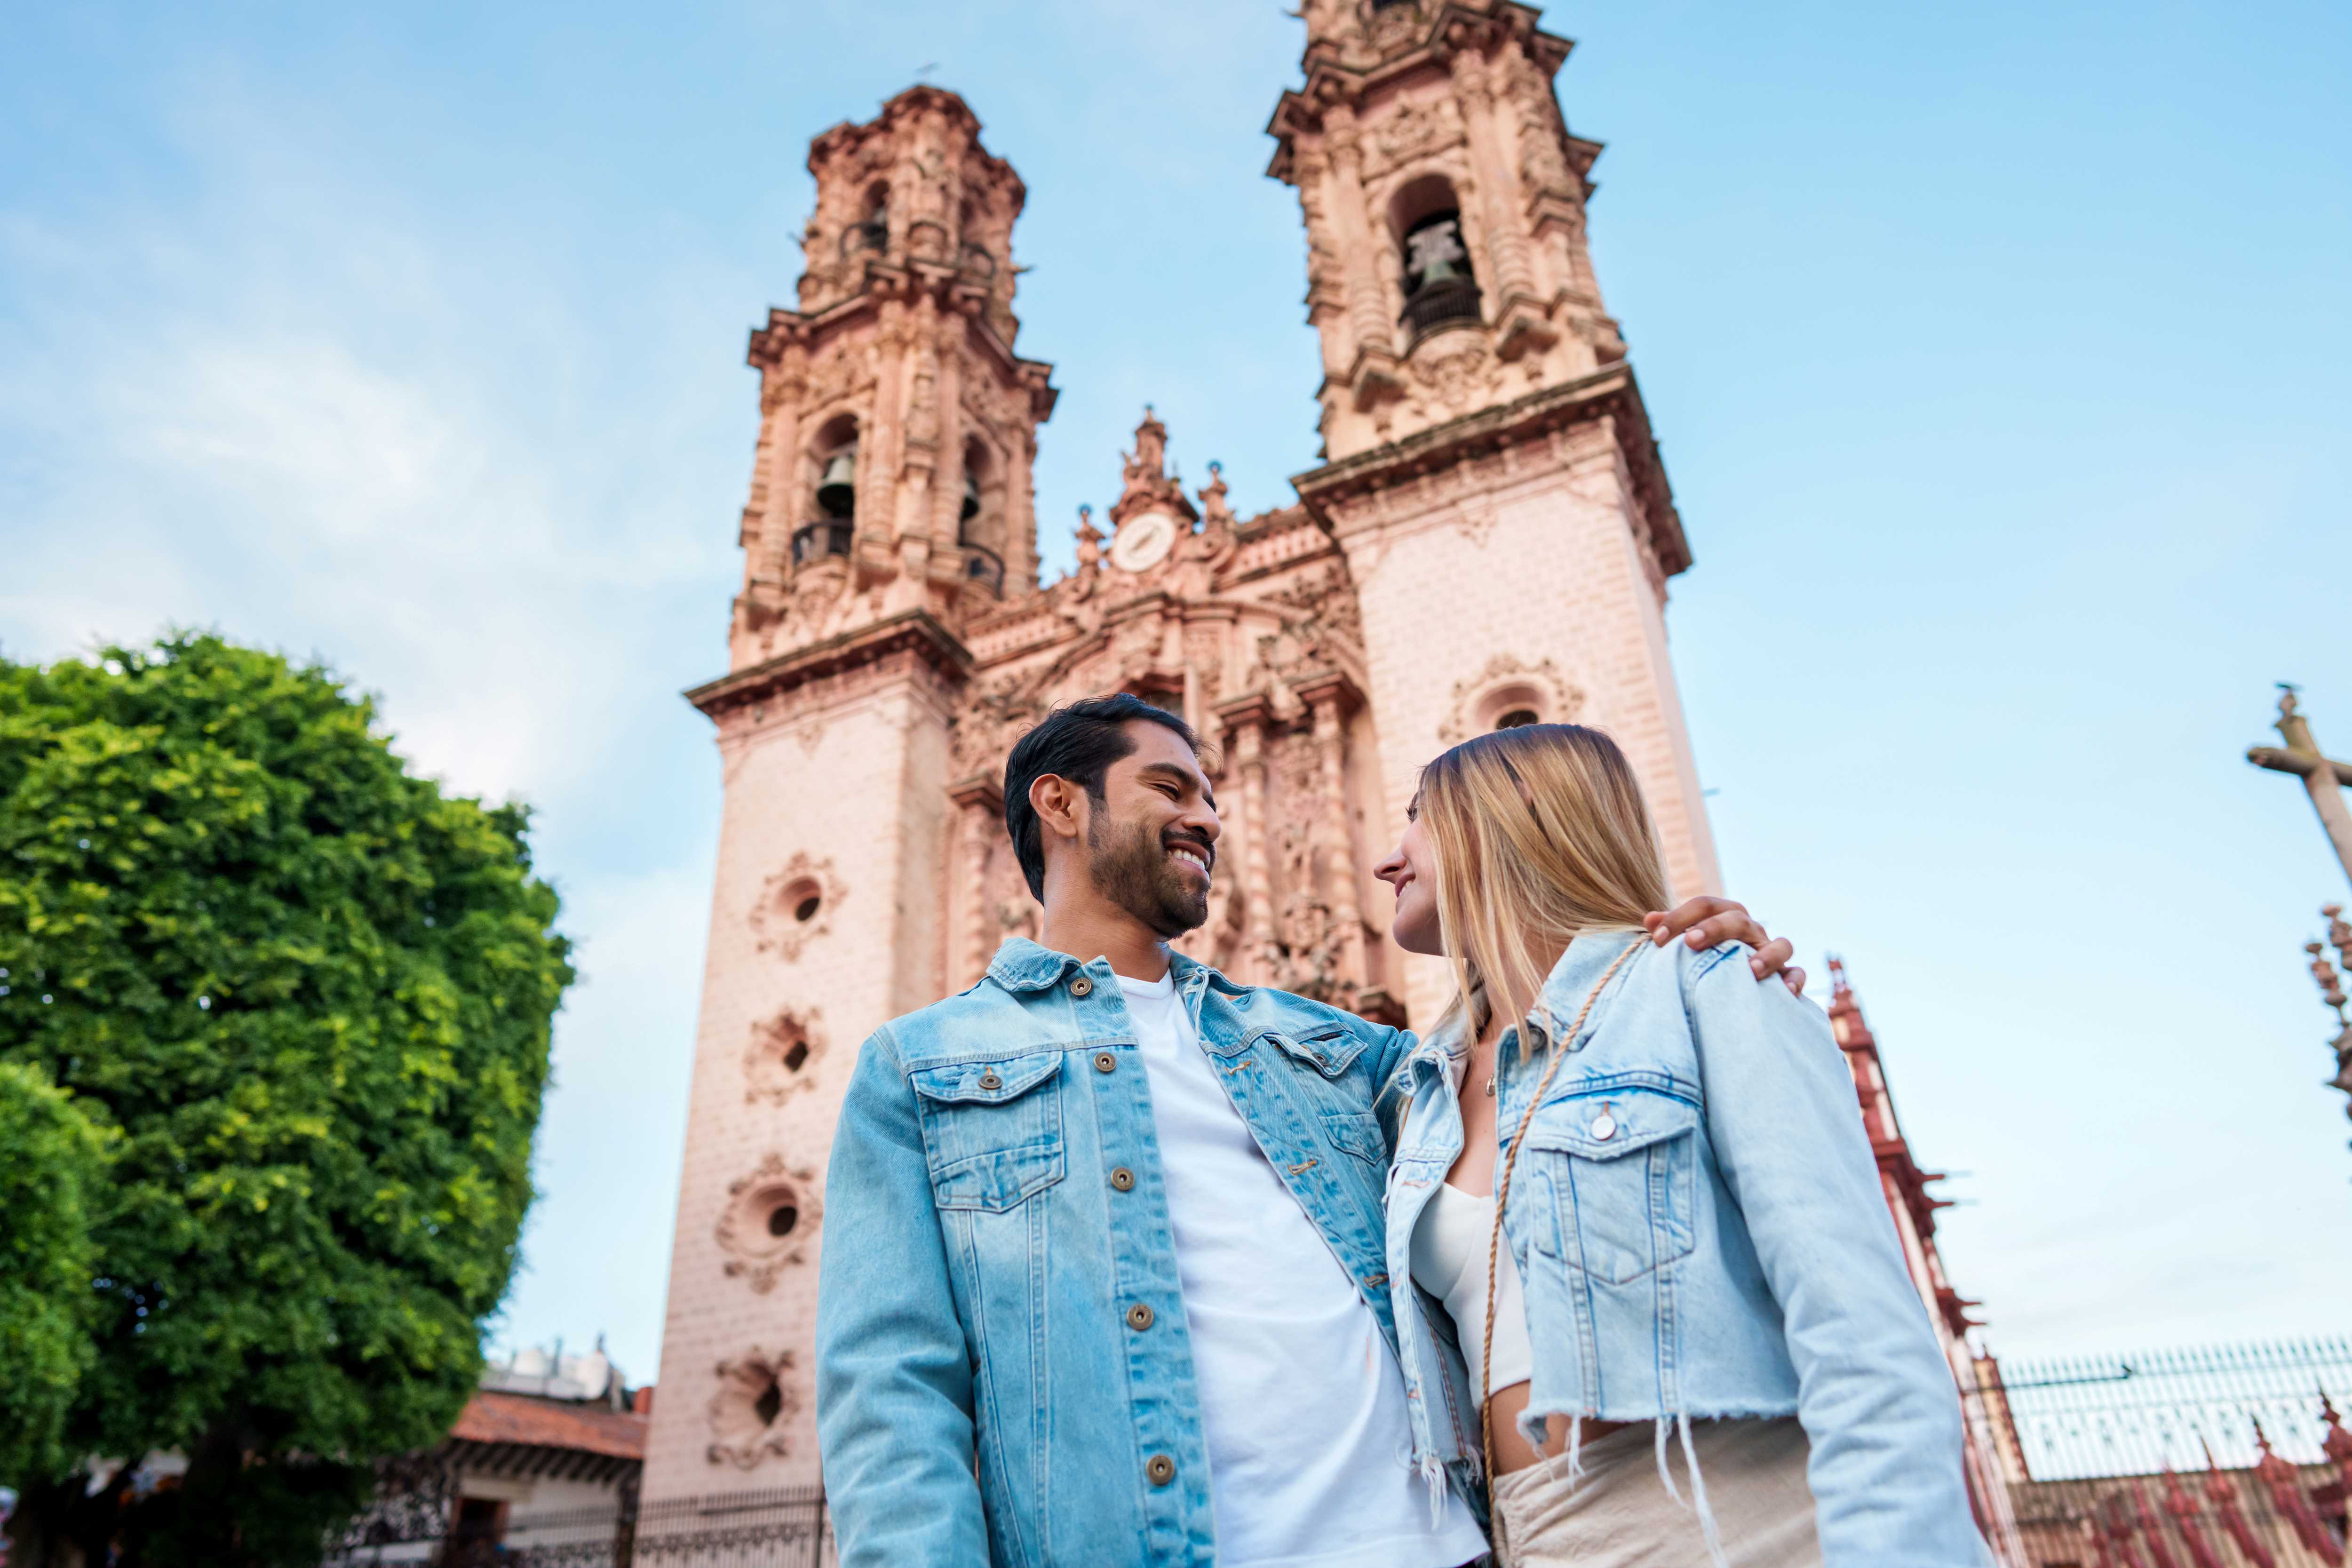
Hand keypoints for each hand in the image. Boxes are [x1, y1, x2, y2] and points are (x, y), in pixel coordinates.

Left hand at [1642, 896, 1804, 995]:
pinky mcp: (1785, 974)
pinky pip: (1796, 973)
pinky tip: (1786, 991)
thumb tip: (1648, 919)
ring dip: (1766, 956)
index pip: (1705, 906)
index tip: (1657, 940)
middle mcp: (1749, 929)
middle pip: (1738, 919)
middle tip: (1690, 942)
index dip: (1680, 918)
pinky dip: (1794, 979)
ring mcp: (1770, 950)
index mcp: (1724, 915)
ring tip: (1750, 970)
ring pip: (1779, 944)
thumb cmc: (1705, 955)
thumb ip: (1672, 930)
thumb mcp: (1688, 941)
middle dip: (1714, 928)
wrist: (1735, 978)